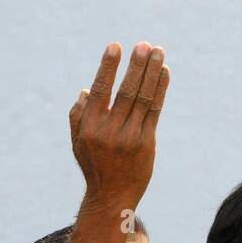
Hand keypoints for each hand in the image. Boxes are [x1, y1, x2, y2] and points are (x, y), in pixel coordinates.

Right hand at [69, 41, 169, 215]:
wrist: (112, 197)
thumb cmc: (94, 165)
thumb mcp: (78, 143)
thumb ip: (78, 116)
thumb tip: (87, 90)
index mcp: (90, 128)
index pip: (101, 91)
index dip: (108, 67)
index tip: (115, 46)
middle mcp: (110, 132)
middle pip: (127, 91)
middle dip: (137, 66)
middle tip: (144, 45)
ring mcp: (130, 137)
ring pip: (143, 98)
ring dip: (152, 72)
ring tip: (158, 51)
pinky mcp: (147, 142)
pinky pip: (155, 110)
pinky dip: (160, 89)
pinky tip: (163, 72)